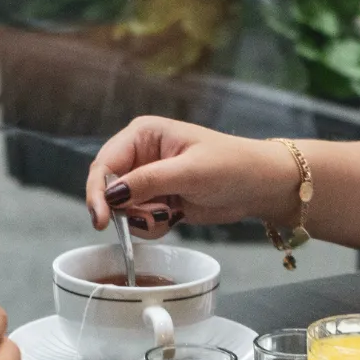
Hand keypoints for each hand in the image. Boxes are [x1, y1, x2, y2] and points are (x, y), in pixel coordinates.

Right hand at [85, 117, 299, 239]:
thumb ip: (148, 182)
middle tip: (150, 218)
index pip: (105, 163)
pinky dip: (151, 225)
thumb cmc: (231, 166)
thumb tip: (111, 195)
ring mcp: (148, 178)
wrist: (260, 186)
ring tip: (171, 214)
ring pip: (122, 208)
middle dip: (125, 209)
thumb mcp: (189, 172)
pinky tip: (175, 217)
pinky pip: (138, 219)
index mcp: (143, 134)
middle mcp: (140, 154)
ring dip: (141, 219)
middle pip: (108, 188)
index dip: (98, 192)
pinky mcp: (157, 199)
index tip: (101, 220)